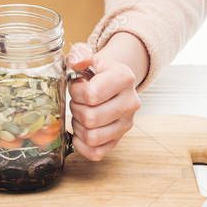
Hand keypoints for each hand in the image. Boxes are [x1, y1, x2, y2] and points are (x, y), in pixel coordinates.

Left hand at [67, 39, 142, 160]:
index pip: (92, 95)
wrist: (112, 81)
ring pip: (92, 137)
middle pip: (91, 118)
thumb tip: (77, 62)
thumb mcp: (88, 55)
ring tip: (80, 114)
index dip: (76, 92)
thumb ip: (79, 54)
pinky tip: (80, 131)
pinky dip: (82, 145)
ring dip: (78, 127)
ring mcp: (127, 123)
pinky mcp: (119, 139)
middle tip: (77, 101)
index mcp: (124, 77)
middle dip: (76, 109)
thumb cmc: (96, 70)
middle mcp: (131, 102)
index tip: (77, 85)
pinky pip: (96, 153)